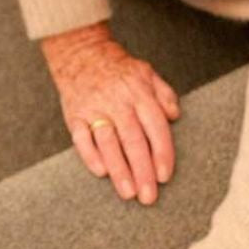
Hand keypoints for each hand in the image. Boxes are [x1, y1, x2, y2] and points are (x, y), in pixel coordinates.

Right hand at [41, 20, 179, 203]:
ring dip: (118, 169)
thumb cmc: (118, 67)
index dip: (162, 153)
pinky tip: (101, 172)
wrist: (80, 51)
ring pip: (108, 142)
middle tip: (148, 196)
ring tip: (128, 192)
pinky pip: (81, 138)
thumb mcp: (147, 72)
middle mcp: (117, 101)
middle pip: (133, 140)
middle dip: (142, 171)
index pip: (155, 127)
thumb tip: (175, 116)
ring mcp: (94, 107)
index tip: (165, 176)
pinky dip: (90, 155)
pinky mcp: (74, 114)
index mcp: (138, 92)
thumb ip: (164, 94)